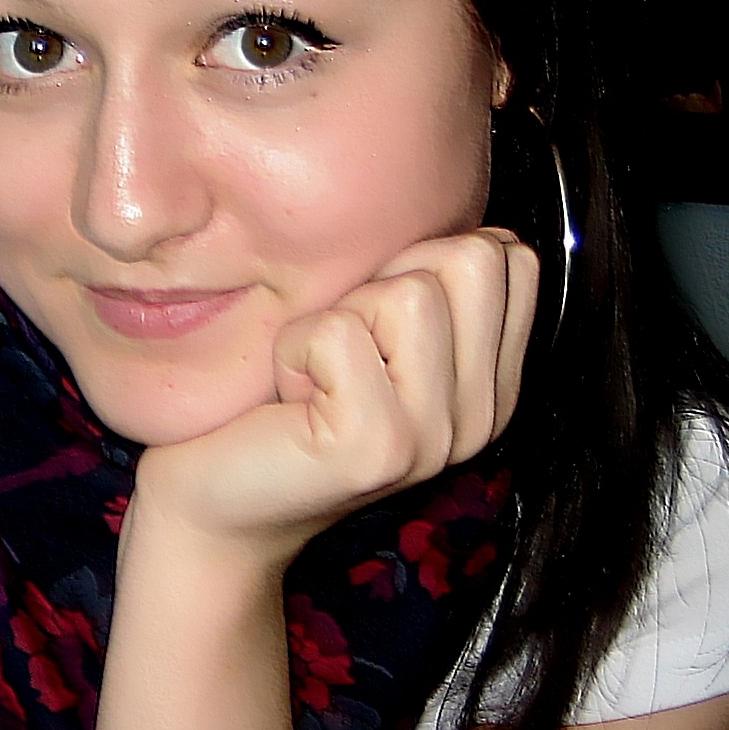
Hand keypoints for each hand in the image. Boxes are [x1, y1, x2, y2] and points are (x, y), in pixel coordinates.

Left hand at [131, 229, 539, 570]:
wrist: (217, 508)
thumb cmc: (286, 405)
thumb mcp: (373, 334)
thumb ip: (428, 284)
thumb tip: (471, 221)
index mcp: (492, 385)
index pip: (511, 259)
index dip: (427, 258)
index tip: (375, 321)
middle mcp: (482, 415)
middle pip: (471, 261)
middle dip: (387, 281)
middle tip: (343, 348)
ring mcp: (437, 437)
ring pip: (408, 293)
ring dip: (336, 317)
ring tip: (317, 377)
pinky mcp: (379, 446)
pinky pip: (337, 332)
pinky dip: (294, 349)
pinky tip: (291, 402)